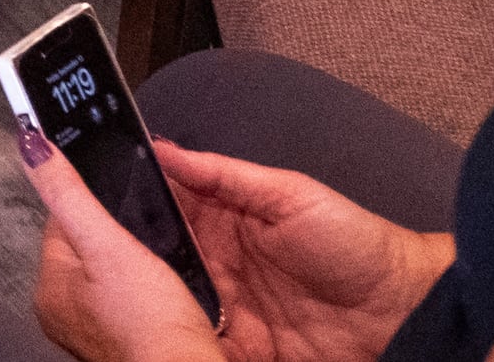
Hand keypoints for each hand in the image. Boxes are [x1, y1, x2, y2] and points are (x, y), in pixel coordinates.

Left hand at [20, 122, 232, 361]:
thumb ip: (72, 195)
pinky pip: (128, 300)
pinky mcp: (121, 342)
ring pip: (109, 274)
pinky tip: (164, 293)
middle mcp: (61, 313)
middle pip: (86, 248)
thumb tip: (31, 147)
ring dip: (134, 264)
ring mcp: (91, 331)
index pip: (61, 223)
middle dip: (117, 237)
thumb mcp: (110, 246)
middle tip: (149, 241)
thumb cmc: (151, 322)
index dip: (95, 205)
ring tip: (162, 266)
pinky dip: (145, 291)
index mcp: (49, 288)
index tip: (125, 204)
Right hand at [25, 133, 451, 361]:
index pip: (167, 207)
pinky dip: (180, 340)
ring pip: (172, 302)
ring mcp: (229, 308)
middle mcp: (220, 263)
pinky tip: (155, 333)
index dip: (131, 202)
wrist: (404, 310)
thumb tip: (167, 150)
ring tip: (114, 295)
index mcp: (227, 219)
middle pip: (160, 258)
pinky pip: (199, 343)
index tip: (90, 194)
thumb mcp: (289, 193)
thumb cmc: (356, 242)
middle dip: (128, 257)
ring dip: (149, 301)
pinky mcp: (242, 347)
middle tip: (88, 251)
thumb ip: (225, 174)